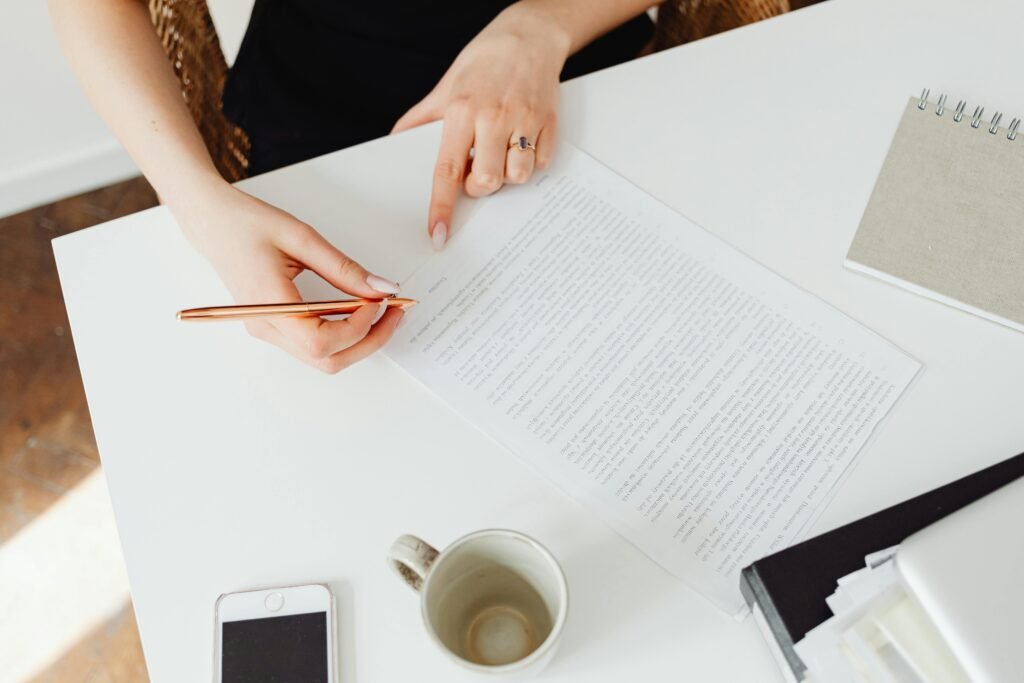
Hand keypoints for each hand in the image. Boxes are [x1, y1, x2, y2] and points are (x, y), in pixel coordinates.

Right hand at [174, 182, 404, 372]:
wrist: (211, 221)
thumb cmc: (247, 224)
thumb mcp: (302, 238)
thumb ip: (344, 268)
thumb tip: (382, 289)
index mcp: (269, 305)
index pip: (322, 342)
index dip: (359, 327)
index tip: (381, 301)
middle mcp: (266, 327)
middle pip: (327, 360)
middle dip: (369, 341)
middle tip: (396, 311)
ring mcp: (268, 330)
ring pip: (323, 359)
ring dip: (359, 340)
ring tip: (381, 309)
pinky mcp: (274, 326)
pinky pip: (314, 344)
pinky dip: (343, 333)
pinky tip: (358, 310)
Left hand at [392, 4, 570, 248]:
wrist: (530, 34)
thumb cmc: (485, 60)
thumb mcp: (446, 86)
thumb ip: (421, 118)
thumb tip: (395, 143)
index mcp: (462, 111)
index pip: (446, 171)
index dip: (441, 207)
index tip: (438, 235)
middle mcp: (494, 118)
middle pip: (485, 182)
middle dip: (479, 186)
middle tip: (477, 168)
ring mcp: (525, 121)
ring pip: (517, 177)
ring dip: (507, 175)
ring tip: (502, 153)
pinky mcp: (550, 123)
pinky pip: (541, 163)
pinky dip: (532, 161)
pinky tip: (522, 141)